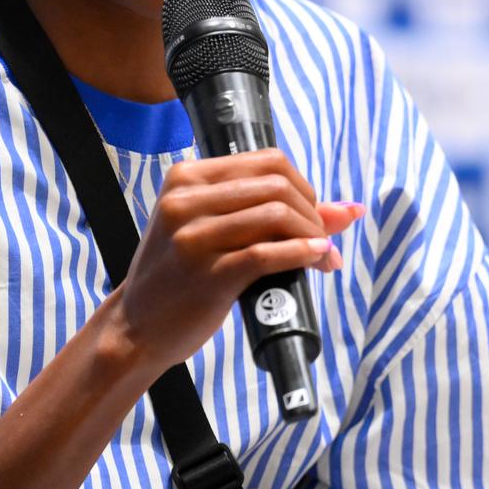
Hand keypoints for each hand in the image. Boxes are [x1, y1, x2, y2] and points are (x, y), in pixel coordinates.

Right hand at [106, 148, 362, 370]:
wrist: (137, 328)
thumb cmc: (181, 276)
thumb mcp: (215, 232)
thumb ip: (275, 213)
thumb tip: (351, 210)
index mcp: (186, 177)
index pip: (267, 161)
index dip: (303, 186)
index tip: (312, 215)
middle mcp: (185, 199)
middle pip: (277, 184)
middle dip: (313, 212)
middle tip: (323, 238)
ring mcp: (192, 235)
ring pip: (277, 214)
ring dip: (314, 235)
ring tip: (322, 256)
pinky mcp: (206, 272)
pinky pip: (268, 253)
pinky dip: (302, 253)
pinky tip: (316, 259)